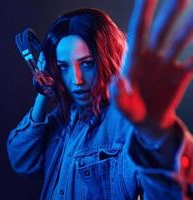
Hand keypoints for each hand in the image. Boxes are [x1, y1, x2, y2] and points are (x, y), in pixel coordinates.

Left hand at [112, 0, 192, 130]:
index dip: (144, 10)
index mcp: (134, 60)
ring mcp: (167, 64)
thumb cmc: (131, 111)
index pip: (139, 30)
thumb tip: (117, 81)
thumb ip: (118, 95)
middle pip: (163, 28)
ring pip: (181, 38)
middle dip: (172, 9)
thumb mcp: (121, 107)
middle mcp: (151, 57)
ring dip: (192, 26)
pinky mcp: (180, 75)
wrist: (147, 122)